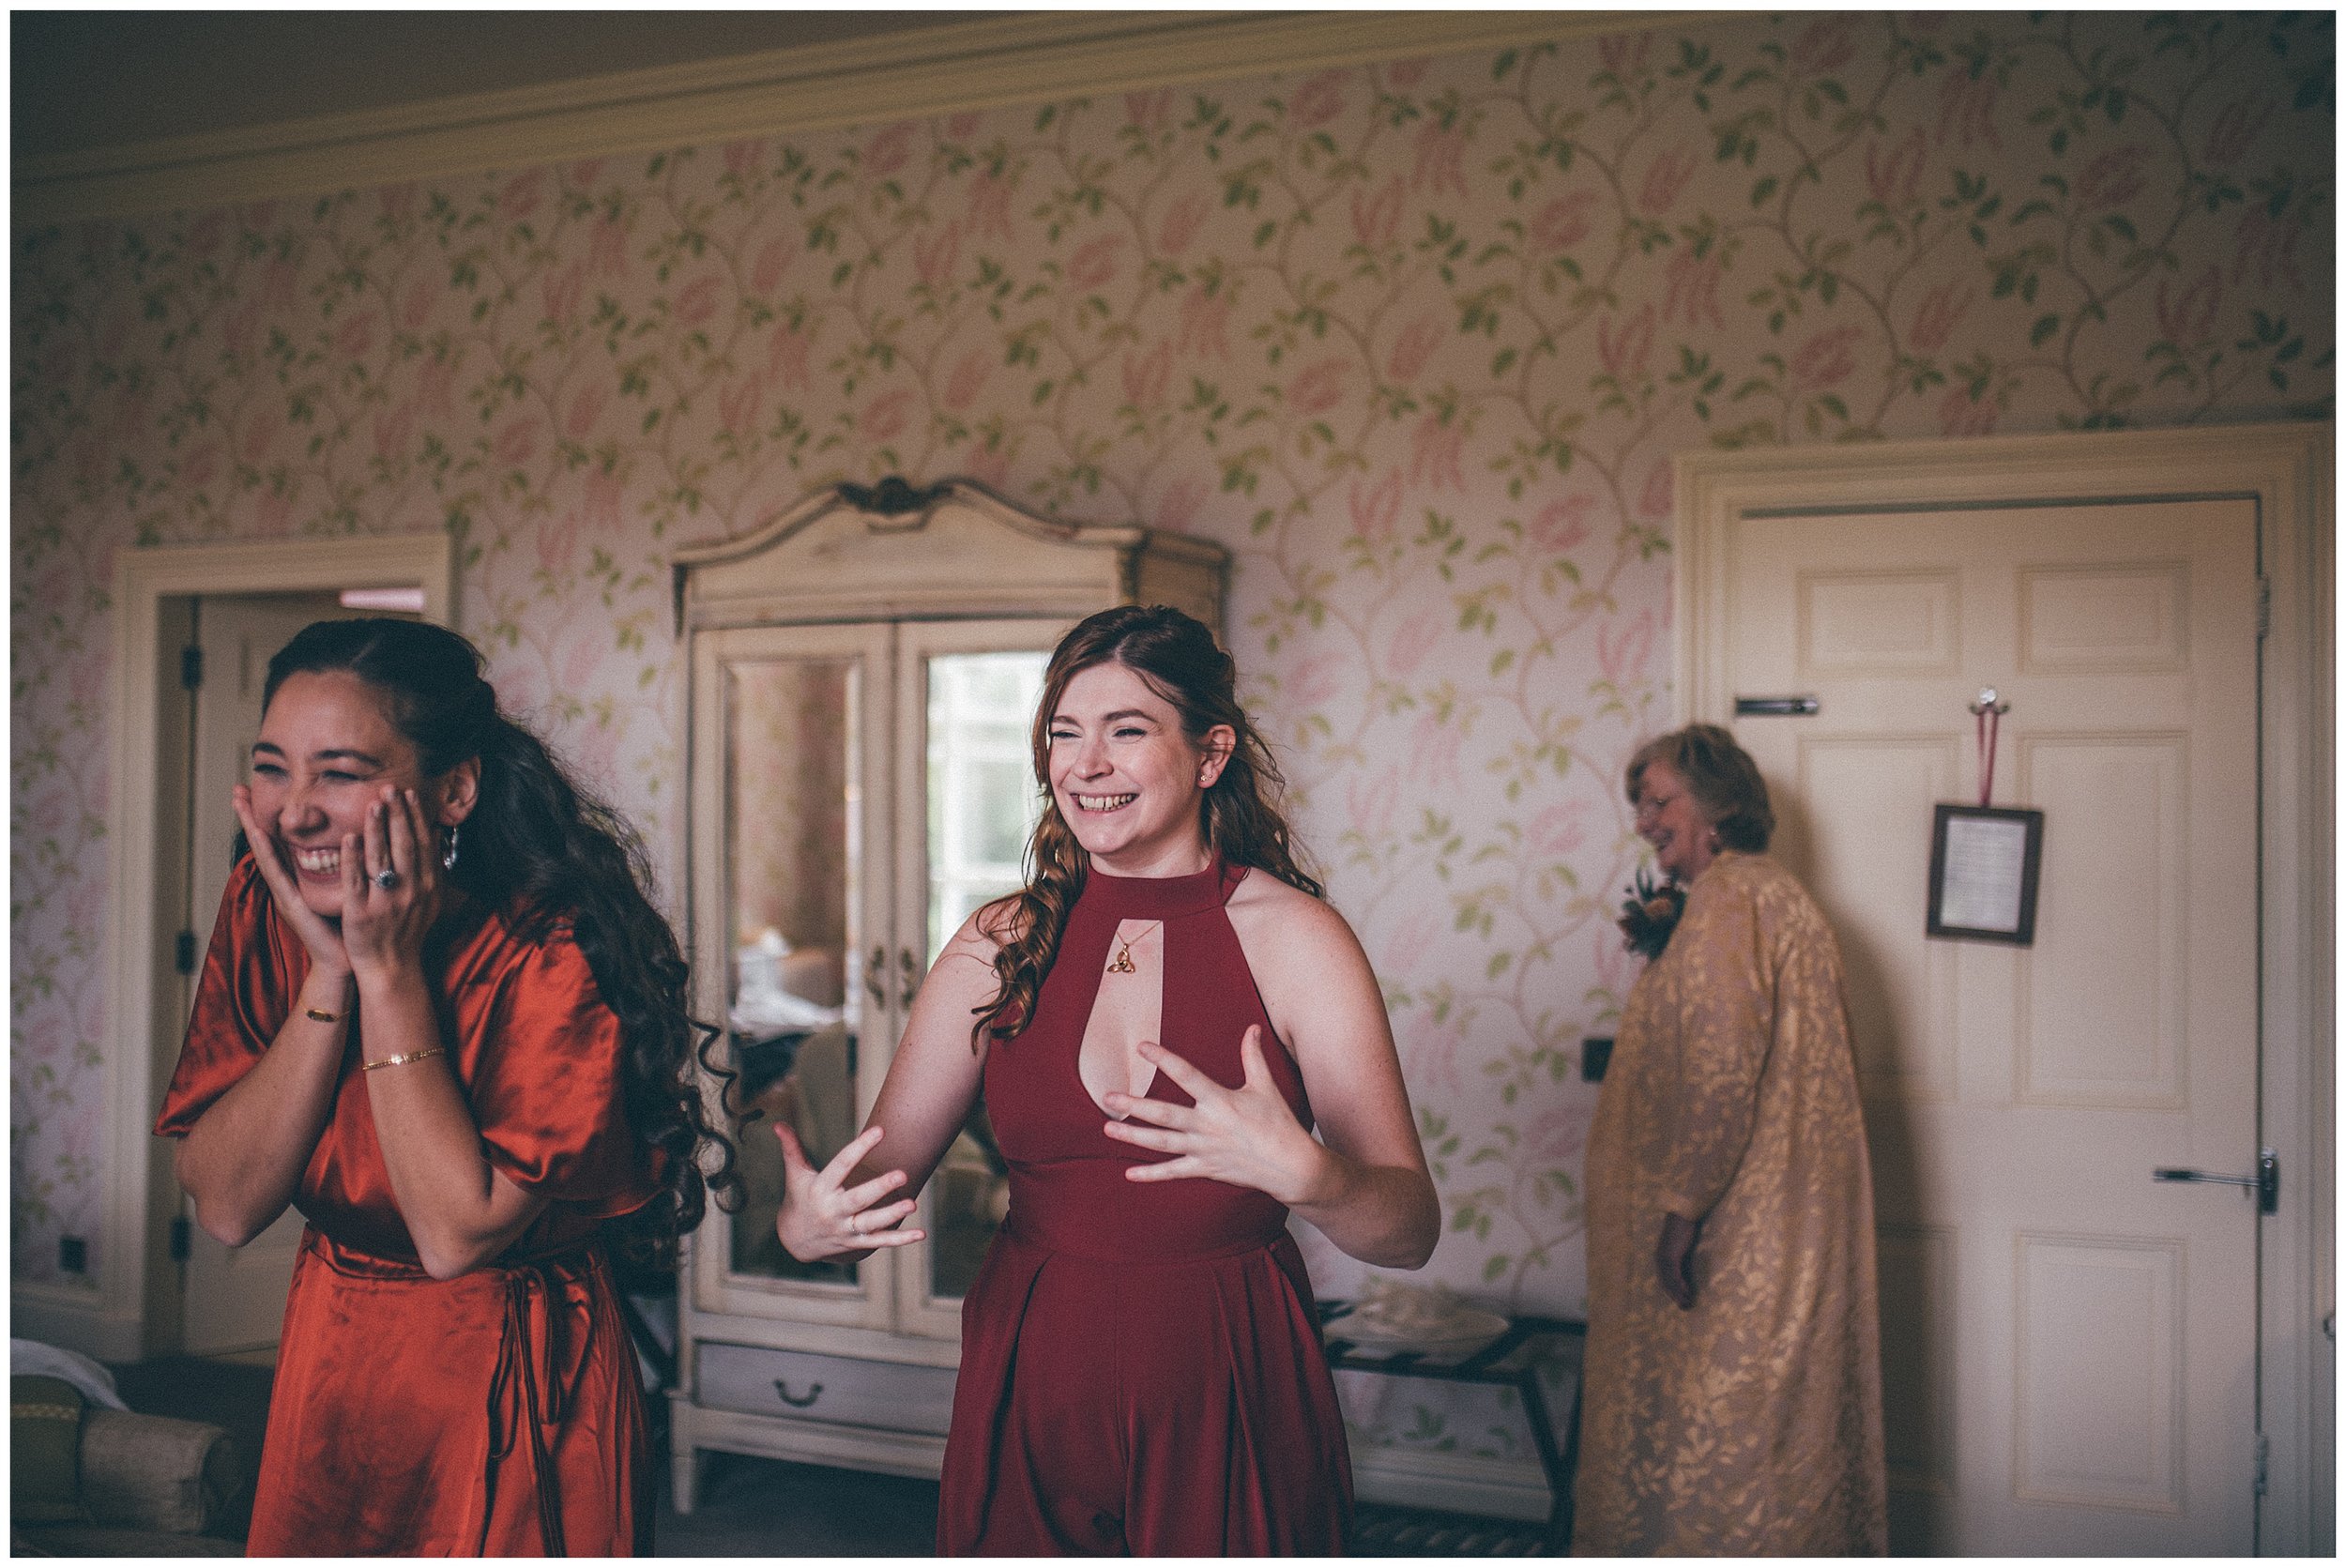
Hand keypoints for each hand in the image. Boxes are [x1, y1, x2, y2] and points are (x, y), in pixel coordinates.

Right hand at [231, 784, 351, 979]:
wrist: (343, 962)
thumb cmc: (344, 928)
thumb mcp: (341, 891)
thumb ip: (341, 869)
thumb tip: (353, 840)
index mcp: (297, 881)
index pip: (279, 843)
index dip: (266, 819)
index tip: (254, 793)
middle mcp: (286, 885)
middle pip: (264, 844)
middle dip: (250, 817)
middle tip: (237, 790)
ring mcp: (284, 895)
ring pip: (265, 855)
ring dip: (252, 828)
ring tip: (242, 804)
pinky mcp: (292, 905)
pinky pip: (278, 875)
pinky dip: (268, 854)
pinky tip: (261, 835)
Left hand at [341, 788, 445, 983]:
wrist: (392, 967)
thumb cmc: (407, 931)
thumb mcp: (429, 900)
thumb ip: (431, 868)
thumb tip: (434, 834)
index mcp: (427, 886)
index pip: (421, 844)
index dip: (415, 818)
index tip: (408, 795)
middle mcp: (410, 891)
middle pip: (404, 845)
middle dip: (397, 815)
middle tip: (390, 788)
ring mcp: (385, 902)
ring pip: (382, 858)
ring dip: (377, 829)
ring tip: (373, 803)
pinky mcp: (360, 912)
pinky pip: (356, 880)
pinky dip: (353, 858)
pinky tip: (349, 837)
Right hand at [773, 1123, 923, 1262]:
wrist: (796, 1240)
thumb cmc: (800, 1198)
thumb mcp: (796, 1174)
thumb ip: (792, 1148)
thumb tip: (778, 1123)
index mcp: (821, 1189)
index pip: (841, 1165)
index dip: (859, 1148)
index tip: (880, 1131)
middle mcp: (833, 1210)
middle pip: (858, 1199)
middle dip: (879, 1188)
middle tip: (902, 1174)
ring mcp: (845, 1229)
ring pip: (870, 1223)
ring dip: (892, 1215)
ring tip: (912, 1203)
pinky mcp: (855, 1243)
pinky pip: (880, 1242)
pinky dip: (900, 1240)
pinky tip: (920, 1233)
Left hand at [1101, 1028, 1325, 1202]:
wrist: (1290, 1166)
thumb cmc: (1279, 1123)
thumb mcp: (1265, 1087)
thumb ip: (1253, 1056)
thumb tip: (1252, 1028)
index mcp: (1221, 1101)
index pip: (1186, 1076)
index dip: (1164, 1060)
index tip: (1141, 1047)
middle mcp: (1207, 1125)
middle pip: (1164, 1114)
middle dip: (1134, 1105)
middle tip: (1107, 1096)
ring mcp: (1204, 1149)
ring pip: (1162, 1143)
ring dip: (1133, 1136)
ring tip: (1108, 1127)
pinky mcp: (1205, 1169)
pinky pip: (1174, 1172)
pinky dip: (1152, 1175)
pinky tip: (1129, 1173)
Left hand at [1655, 1211, 1698, 1309]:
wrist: (1682, 1216)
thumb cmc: (1683, 1230)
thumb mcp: (1680, 1248)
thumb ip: (1680, 1258)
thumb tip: (1685, 1269)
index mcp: (1660, 1258)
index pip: (1664, 1279)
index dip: (1672, 1291)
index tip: (1681, 1300)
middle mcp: (1659, 1259)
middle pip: (1665, 1283)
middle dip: (1674, 1296)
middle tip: (1684, 1308)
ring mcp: (1664, 1258)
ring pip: (1669, 1281)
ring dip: (1678, 1294)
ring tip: (1686, 1304)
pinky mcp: (1671, 1256)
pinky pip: (1674, 1275)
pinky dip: (1680, 1285)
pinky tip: (1687, 1292)